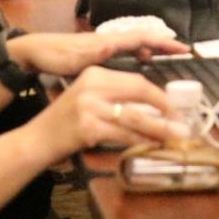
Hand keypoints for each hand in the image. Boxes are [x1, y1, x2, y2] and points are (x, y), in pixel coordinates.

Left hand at [6, 31, 188, 75]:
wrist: (35, 52)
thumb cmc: (56, 56)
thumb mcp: (79, 60)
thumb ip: (100, 56)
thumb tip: (120, 51)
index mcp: (109, 41)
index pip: (143, 38)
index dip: (164, 43)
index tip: (183, 48)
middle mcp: (110, 39)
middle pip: (143, 38)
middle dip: (163, 44)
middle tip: (182, 52)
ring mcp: (105, 44)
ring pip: (135, 44)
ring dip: (152, 49)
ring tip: (166, 59)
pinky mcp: (99, 51)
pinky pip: (126, 50)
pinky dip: (138, 54)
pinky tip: (141, 63)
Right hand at [25, 66, 184, 158]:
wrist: (36, 140)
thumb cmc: (66, 120)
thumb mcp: (88, 97)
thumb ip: (114, 94)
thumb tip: (152, 103)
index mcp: (95, 73)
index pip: (135, 80)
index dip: (158, 94)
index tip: (173, 106)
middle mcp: (93, 85)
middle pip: (139, 91)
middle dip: (164, 107)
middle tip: (181, 121)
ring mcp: (89, 106)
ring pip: (134, 115)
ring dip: (158, 127)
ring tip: (175, 135)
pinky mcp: (88, 127)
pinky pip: (123, 133)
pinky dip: (140, 140)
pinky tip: (151, 144)